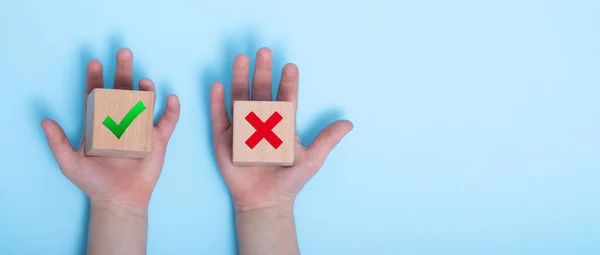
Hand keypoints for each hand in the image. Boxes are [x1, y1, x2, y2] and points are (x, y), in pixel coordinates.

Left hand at [41, 48, 180, 209]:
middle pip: (123, 91)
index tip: (94, 63)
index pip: (97, 95)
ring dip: (146, 90)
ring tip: (143, 82)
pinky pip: (167, 121)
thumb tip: (44, 120)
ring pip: (145, 103)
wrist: (118, 199)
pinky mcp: (157, 140)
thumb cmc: (93, 182)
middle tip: (124, 53)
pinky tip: (170, 98)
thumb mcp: (70, 163)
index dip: (95, 79)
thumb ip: (58, 142)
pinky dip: (172, 110)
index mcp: (100, 123)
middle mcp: (121, 121)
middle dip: (123, 72)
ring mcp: (141, 129)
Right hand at [209, 47, 352, 210]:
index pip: (286, 97)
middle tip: (264, 52)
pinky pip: (220, 117)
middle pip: (261, 91)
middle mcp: (261, 120)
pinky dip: (218, 102)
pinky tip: (218, 85)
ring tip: (240, 59)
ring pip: (240, 98)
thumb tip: (349, 123)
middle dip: (262, 72)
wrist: (265, 201)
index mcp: (282, 123)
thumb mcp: (312, 159)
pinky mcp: (224, 138)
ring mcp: (242, 127)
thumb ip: (327, 140)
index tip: (291, 67)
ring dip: (239, 79)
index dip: (288, 83)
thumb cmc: (290, 180)